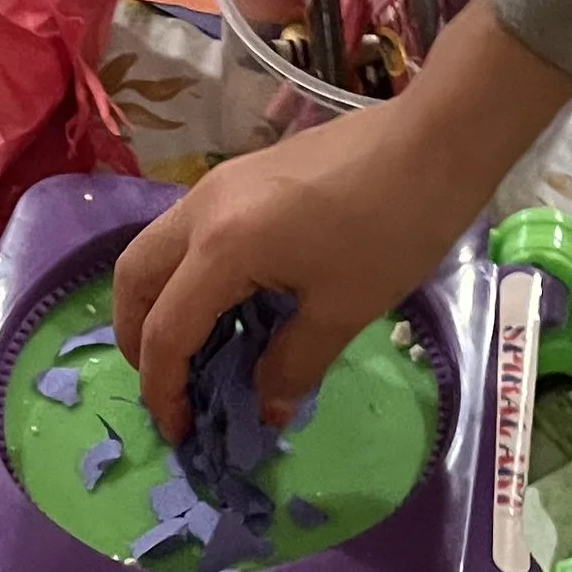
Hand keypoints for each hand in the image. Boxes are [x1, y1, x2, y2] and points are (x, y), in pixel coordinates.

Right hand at [112, 0, 571, 439]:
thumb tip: (264, 408)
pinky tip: (226, 305)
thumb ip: (292, 366)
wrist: (436, 139)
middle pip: (134, 279)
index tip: (180, 431)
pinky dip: (185, 276)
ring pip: (154, 250)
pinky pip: (187, 233)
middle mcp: (202, 211)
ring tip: (190, 350)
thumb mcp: (344, 310)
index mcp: (222, 248)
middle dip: (136, 340)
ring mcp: (218, 186)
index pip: (167, 331)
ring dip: (156, 303)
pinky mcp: (241, 177)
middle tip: (165, 387)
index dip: (164, 390)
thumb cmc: (395, 226)